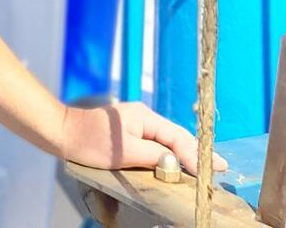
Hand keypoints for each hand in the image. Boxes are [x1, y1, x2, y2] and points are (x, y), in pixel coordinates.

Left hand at [59, 101, 226, 176]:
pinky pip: (159, 142)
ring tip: (206, 165)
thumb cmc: (91, 141)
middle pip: (177, 136)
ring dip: (187, 152)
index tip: (210, 168)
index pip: (177, 137)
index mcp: (145, 117)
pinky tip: (181, 161)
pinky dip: (173, 152)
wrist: (64, 132)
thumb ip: (152, 155)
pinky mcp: (131, 132)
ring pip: (169, 139)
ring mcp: (138, 124)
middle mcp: (145, 117)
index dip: (194, 155)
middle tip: (220, 166)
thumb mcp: (124, 151)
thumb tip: (175, 161)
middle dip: (198, 152)